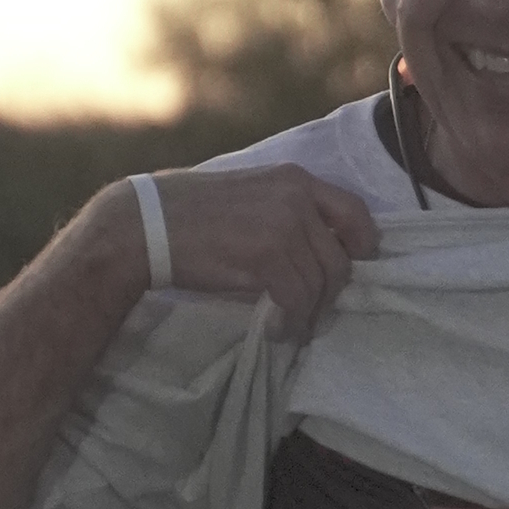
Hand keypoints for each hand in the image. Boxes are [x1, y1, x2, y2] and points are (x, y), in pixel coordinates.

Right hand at [140, 163, 379, 335]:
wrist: (146, 224)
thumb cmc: (193, 216)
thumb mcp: (252, 198)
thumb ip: (289, 215)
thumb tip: (321, 256)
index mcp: (295, 179)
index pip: (355, 212)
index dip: (362, 245)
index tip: (354, 268)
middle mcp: (297, 197)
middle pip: (340, 259)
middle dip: (329, 294)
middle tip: (310, 313)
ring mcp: (284, 225)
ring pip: (321, 284)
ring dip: (308, 314)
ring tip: (290, 326)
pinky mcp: (267, 255)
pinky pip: (297, 299)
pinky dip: (291, 322)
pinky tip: (276, 329)